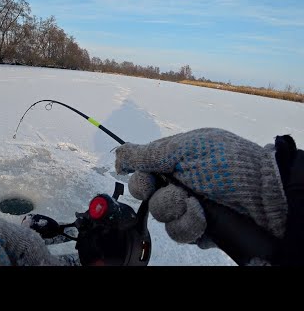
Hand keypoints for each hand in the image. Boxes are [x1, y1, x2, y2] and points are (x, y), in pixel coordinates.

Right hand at [115, 128, 287, 244]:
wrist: (263, 194)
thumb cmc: (226, 163)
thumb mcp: (185, 149)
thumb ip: (148, 154)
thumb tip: (117, 155)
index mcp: (173, 162)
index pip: (141, 173)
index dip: (140, 180)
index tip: (148, 182)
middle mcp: (178, 184)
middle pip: (147, 197)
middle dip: (160, 197)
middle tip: (179, 193)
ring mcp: (188, 207)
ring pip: (161, 218)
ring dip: (177, 212)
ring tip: (197, 206)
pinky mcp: (198, 228)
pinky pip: (179, 233)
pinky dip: (190, 226)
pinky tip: (204, 218)